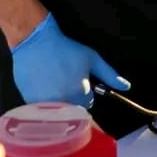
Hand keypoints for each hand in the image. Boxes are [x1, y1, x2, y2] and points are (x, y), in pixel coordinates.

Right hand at [10, 13, 130, 107]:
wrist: (34, 43)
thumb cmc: (64, 49)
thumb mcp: (92, 58)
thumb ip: (110, 75)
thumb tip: (126, 87)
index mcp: (80, 94)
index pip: (89, 104)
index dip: (84, 93)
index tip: (77, 83)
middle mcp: (63, 104)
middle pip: (73, 110)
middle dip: (72, 99)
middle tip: (64, 82)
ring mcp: (45, 106)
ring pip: (57, 112)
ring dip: (57, 103)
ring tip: (53, 84)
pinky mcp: (30, 105)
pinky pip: (41, 112)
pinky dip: (43, 104)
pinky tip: (42, 87)